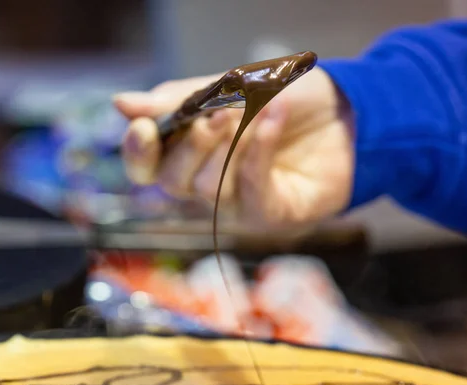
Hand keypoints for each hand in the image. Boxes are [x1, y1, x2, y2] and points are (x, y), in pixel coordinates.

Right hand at [114, 67, 354, 226]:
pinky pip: (250, 191)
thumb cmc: (285, 98)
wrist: (346, 111)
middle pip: (171, 184)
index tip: (145, 127)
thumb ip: (178, 100)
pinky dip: (259, 151)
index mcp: (190, 153)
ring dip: (232, 143)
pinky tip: (274, 119)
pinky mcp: (269, 215)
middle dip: (190, 146)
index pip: (146, 168)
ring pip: (209, 188)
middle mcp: (207, 184)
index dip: (138, 153)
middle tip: (215, 114)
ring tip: (259, 108)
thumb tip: (120, 103)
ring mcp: (238, 203)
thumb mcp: (228, 88)